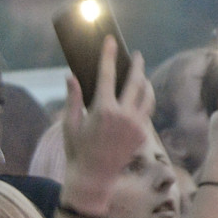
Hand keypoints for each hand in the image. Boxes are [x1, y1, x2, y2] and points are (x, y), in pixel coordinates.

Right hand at [61, 36, 152, 201]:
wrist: (94, 177)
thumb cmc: (77, 149)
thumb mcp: (70, 123)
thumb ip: (73, 98)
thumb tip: (70, 76)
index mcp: (103, 110)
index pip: (107, 75)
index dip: (108, 55)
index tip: (111, 41)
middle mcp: (123, 115)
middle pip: (135, 81)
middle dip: (136, 65)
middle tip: (137, 55)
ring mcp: (136, 125)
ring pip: (147, 95)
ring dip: (145, 82)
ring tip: (142, 74)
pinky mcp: (142, 134)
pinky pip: (147, 111)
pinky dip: (145, 100)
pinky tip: (142, 95)